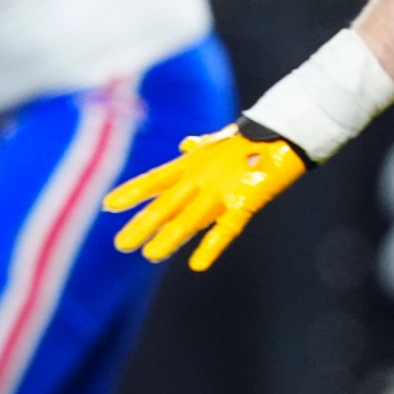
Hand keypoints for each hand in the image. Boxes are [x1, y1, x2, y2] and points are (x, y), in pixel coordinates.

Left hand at [102, 122, 308, 271]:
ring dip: (169, 238)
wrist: (284, 129)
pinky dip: (213, 245)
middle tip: (121, 245)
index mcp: (192, 163)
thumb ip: (199, 147)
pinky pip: (227, 228)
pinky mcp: (245, 201)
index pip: (154, 179)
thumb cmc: (251, 135)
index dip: (132, 192)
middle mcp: (200, 177)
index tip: (109, 205)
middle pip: (166, 204)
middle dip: (143, 224)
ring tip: (149, 255)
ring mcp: (221, 190)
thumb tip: (184, 144)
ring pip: (189, 219)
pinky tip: (198, 264)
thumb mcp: (219, 140)